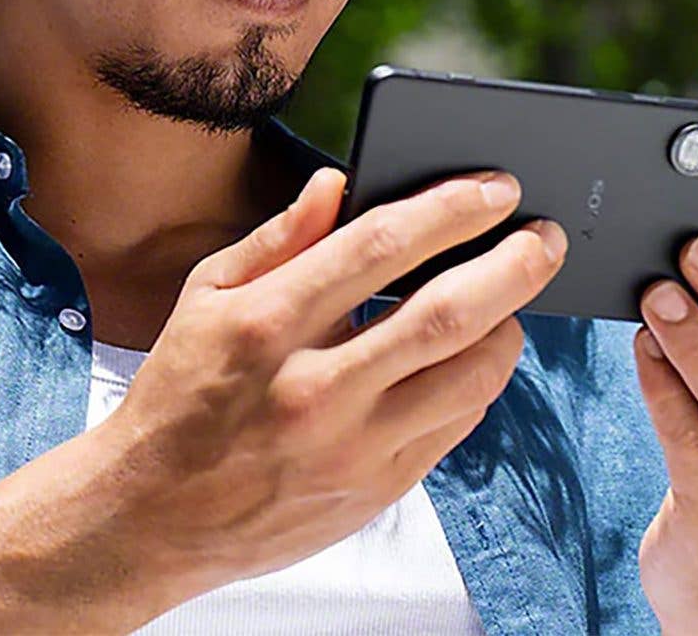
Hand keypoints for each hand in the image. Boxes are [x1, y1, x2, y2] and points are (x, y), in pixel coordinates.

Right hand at [96, 165, 566, 596]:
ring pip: (469, 377)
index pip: (380, 246)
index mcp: (267, 323)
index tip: (495, 188)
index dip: (449, 209)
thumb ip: (277, 239)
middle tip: (545, 237)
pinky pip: (455, 426)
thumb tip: (336, 184)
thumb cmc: (179, 393)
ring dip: (508, 326)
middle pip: (447, 313)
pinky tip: (477, 354)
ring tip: (514, 296)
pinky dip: (479, 382)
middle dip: (513, 264)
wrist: (153, 513)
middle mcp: (314, 386)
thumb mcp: (206, 297)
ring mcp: (351, 445)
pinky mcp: (374, 490)